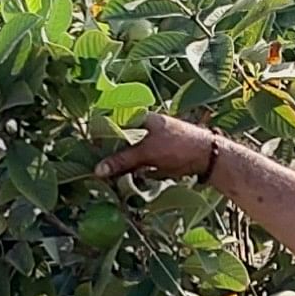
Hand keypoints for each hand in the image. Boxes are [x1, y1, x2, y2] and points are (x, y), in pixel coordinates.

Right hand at [91, 112, 220, 183]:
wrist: (207, 158)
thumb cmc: (177, 147)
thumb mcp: (146, 153)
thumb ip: (122, 160)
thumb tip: (97, 170)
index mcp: (141, 117)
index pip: (113, 121)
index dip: (100, 133)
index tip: (86, 146)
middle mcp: (145, 127)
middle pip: (119, 139)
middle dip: (108, 151)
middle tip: (91, 162)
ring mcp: (151, 142)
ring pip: (128, 152)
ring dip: (118, 163)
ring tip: (101, 173)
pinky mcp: (157, 157)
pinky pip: (137, 163)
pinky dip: (129, 169)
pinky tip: (118, 178)